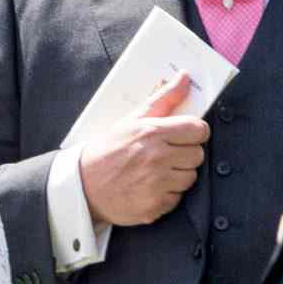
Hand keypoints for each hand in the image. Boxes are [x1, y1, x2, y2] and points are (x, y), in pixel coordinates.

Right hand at [80, 73, 208, 227]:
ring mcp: (156, 184)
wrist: (83, 185)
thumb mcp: (132, 119)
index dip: (194, 133)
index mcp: (153, 132)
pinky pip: (177, 198)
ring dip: (178, 175)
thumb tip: (184, 77)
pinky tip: (150, 188)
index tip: (185, 136)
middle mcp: (156, 158)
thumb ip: (164, 98)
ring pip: (190, 178)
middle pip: (198, 155)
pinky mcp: (154, 206)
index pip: (198, 130)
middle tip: (166, 155)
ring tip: (157, 172)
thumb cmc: (108, 150)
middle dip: (185, 154)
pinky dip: (166, 195)